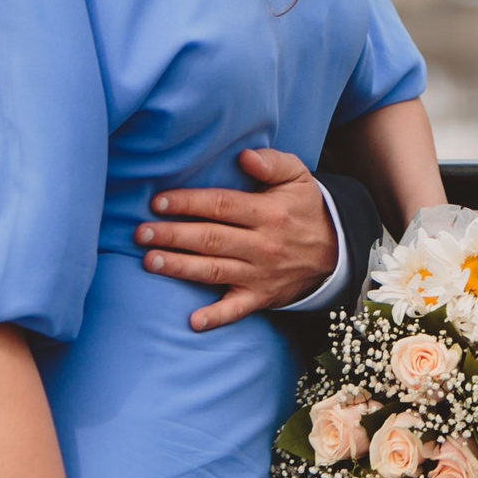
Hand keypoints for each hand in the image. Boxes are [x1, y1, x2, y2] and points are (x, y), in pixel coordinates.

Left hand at [137, 148, 336, 331]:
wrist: (336, 251)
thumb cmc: (305, 208)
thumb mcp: (298, 176)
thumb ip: (272, 162)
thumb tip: (244, 156)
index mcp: (268, 212)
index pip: (222, 206)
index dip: (188, 203)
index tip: (158, 202)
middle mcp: (262, 245)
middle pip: (211, 239)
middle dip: (173, 235)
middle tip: (141, 233)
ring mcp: (260, 274)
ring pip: (214, 270)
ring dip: (180, 267)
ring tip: (149, 261)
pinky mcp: (261, 297)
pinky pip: (237, 309)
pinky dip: (216, 317)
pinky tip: (193, 322)